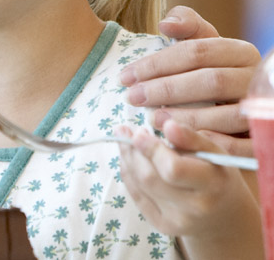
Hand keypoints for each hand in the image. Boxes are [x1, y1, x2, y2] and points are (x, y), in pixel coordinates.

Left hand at [118, 121, 262, 255]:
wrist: (225, 216)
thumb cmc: (217, 176)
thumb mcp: (215, 153)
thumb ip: (191, 137)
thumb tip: (167, 125)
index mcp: (213, 185)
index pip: (173, 169)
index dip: (151, 149)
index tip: (139, 131)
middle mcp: (195, 208)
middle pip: (150, 177)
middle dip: (133, 151)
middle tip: (127, 132)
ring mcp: (177, 221)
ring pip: (140, 185)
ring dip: (127, 160)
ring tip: (127, 143)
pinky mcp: (163, 226)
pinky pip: (137, 196)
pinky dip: (128, 175)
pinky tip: (130, 161)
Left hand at [119, 5, 259, 155]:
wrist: (241, 108)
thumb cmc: (211, 73)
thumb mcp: (203, 45)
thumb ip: (187, 26)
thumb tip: (165, 24)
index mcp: (241, 51)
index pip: (196, 51)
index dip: (157, 63)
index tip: (125, 76)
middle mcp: (257, 79)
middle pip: (211, 81)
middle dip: (167, 89)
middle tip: (133, 98)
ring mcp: (263, 109)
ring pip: (228, 114)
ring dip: (187, 118)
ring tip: (153, 120)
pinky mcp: (263, 137)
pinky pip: (241, 145)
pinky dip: (211, 143)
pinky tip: (181, 143)